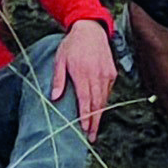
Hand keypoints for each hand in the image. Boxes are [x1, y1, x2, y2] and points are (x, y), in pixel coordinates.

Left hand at [50, 18, 116, 136]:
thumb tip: (55, 98)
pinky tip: (99, 111)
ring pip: (104, 99)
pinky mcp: (112, 73)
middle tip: (91, 137)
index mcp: (82, 73)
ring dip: (99, 115)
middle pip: (97, 104)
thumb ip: (58, 79)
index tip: (85, 129)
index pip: (85, 99)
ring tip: (94, 129)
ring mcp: (106, 74)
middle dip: (94, 122)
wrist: (91, 30)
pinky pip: (108, 92)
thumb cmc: (72, 45)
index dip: (86, 116)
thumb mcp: (60, 59)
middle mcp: (97, 75)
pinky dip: (103, 102)